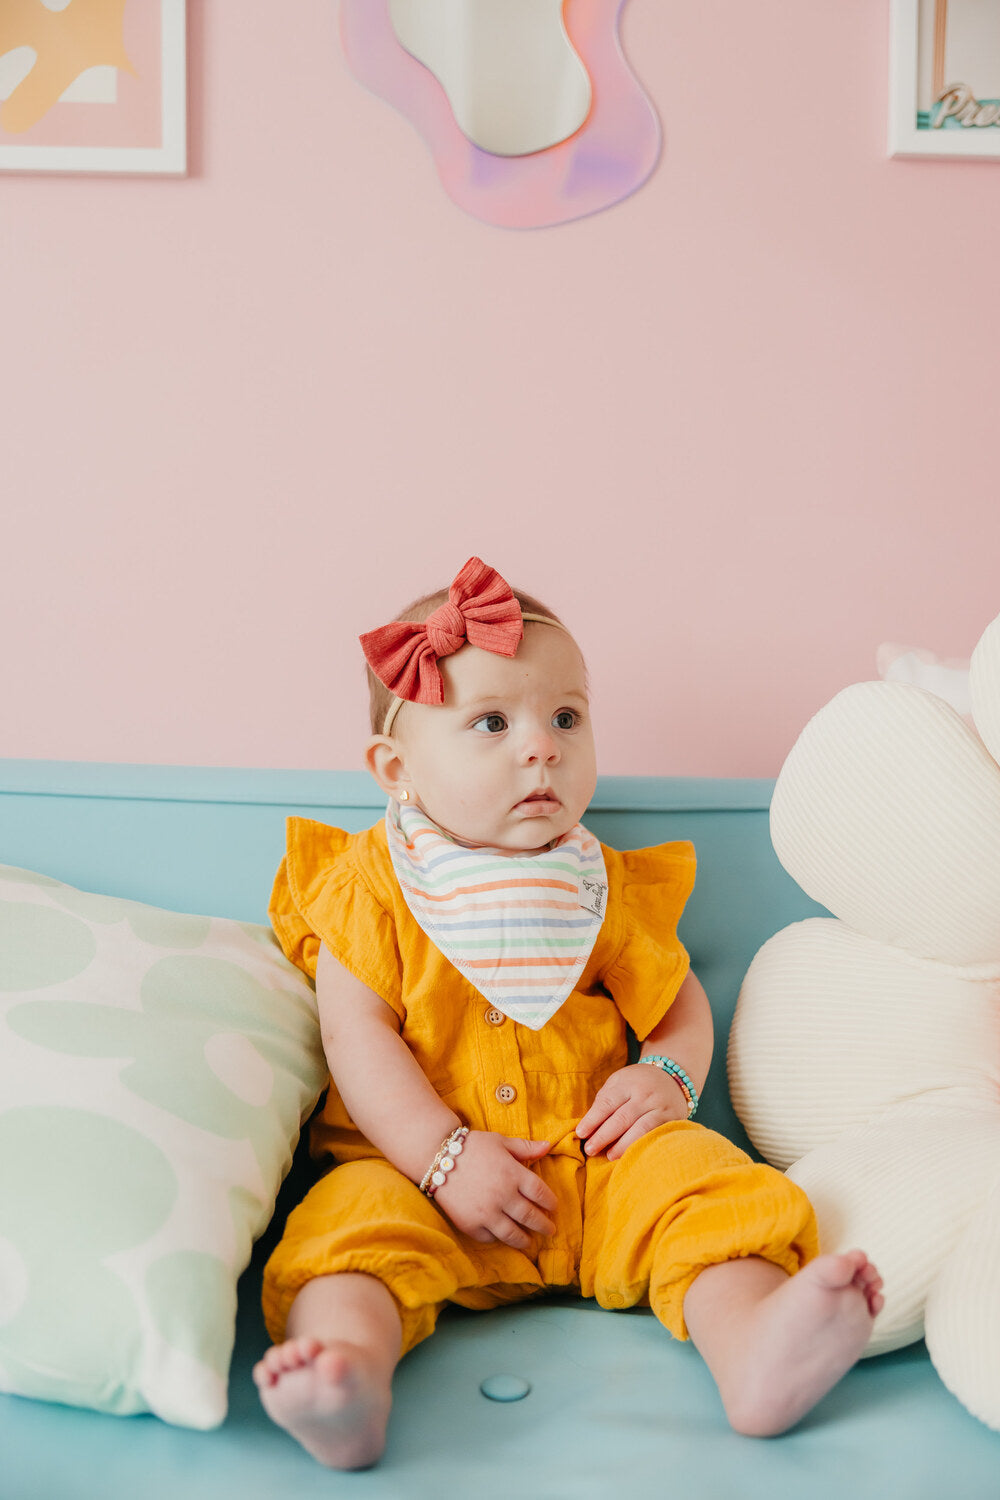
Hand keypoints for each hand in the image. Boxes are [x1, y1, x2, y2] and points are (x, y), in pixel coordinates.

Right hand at [432, 1132, 556, 1251]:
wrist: (436, 1156)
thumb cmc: (472, 1146)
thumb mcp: (500, 1141)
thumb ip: (525, 1147)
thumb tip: (548, 1146)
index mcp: (513, 1174)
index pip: (540, 1193)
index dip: (550, 1202)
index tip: (554, 1207)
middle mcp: (503, 1196)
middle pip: (531, 1217)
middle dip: (544, 1225)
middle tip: (550, 1230)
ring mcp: (487, 1213)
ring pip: (514, 1234)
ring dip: (525, 1239)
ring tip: (530, 1240)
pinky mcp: (471, 1225)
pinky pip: (491, 1238)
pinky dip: (499, 1239)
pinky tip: (504, 1237)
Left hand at [576, 1063, 688, 1160]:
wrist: (672, 1074)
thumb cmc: (636, 1082)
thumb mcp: (619, 1082)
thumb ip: (605, 1100)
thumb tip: (588, 1127)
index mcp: (626, 1083)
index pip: (606, 1103)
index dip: (592, 1119)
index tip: (580, 1133)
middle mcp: (644, 1094)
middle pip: (622, 1118)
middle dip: (603, 1136)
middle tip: (589, 1150)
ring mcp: (659, 1106)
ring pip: (641, 1128)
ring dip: (623, 1145)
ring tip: (609, 1156)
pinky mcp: (672, 1118)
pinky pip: (655, 1133)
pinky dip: (642, 1144)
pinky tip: (632, 1153)